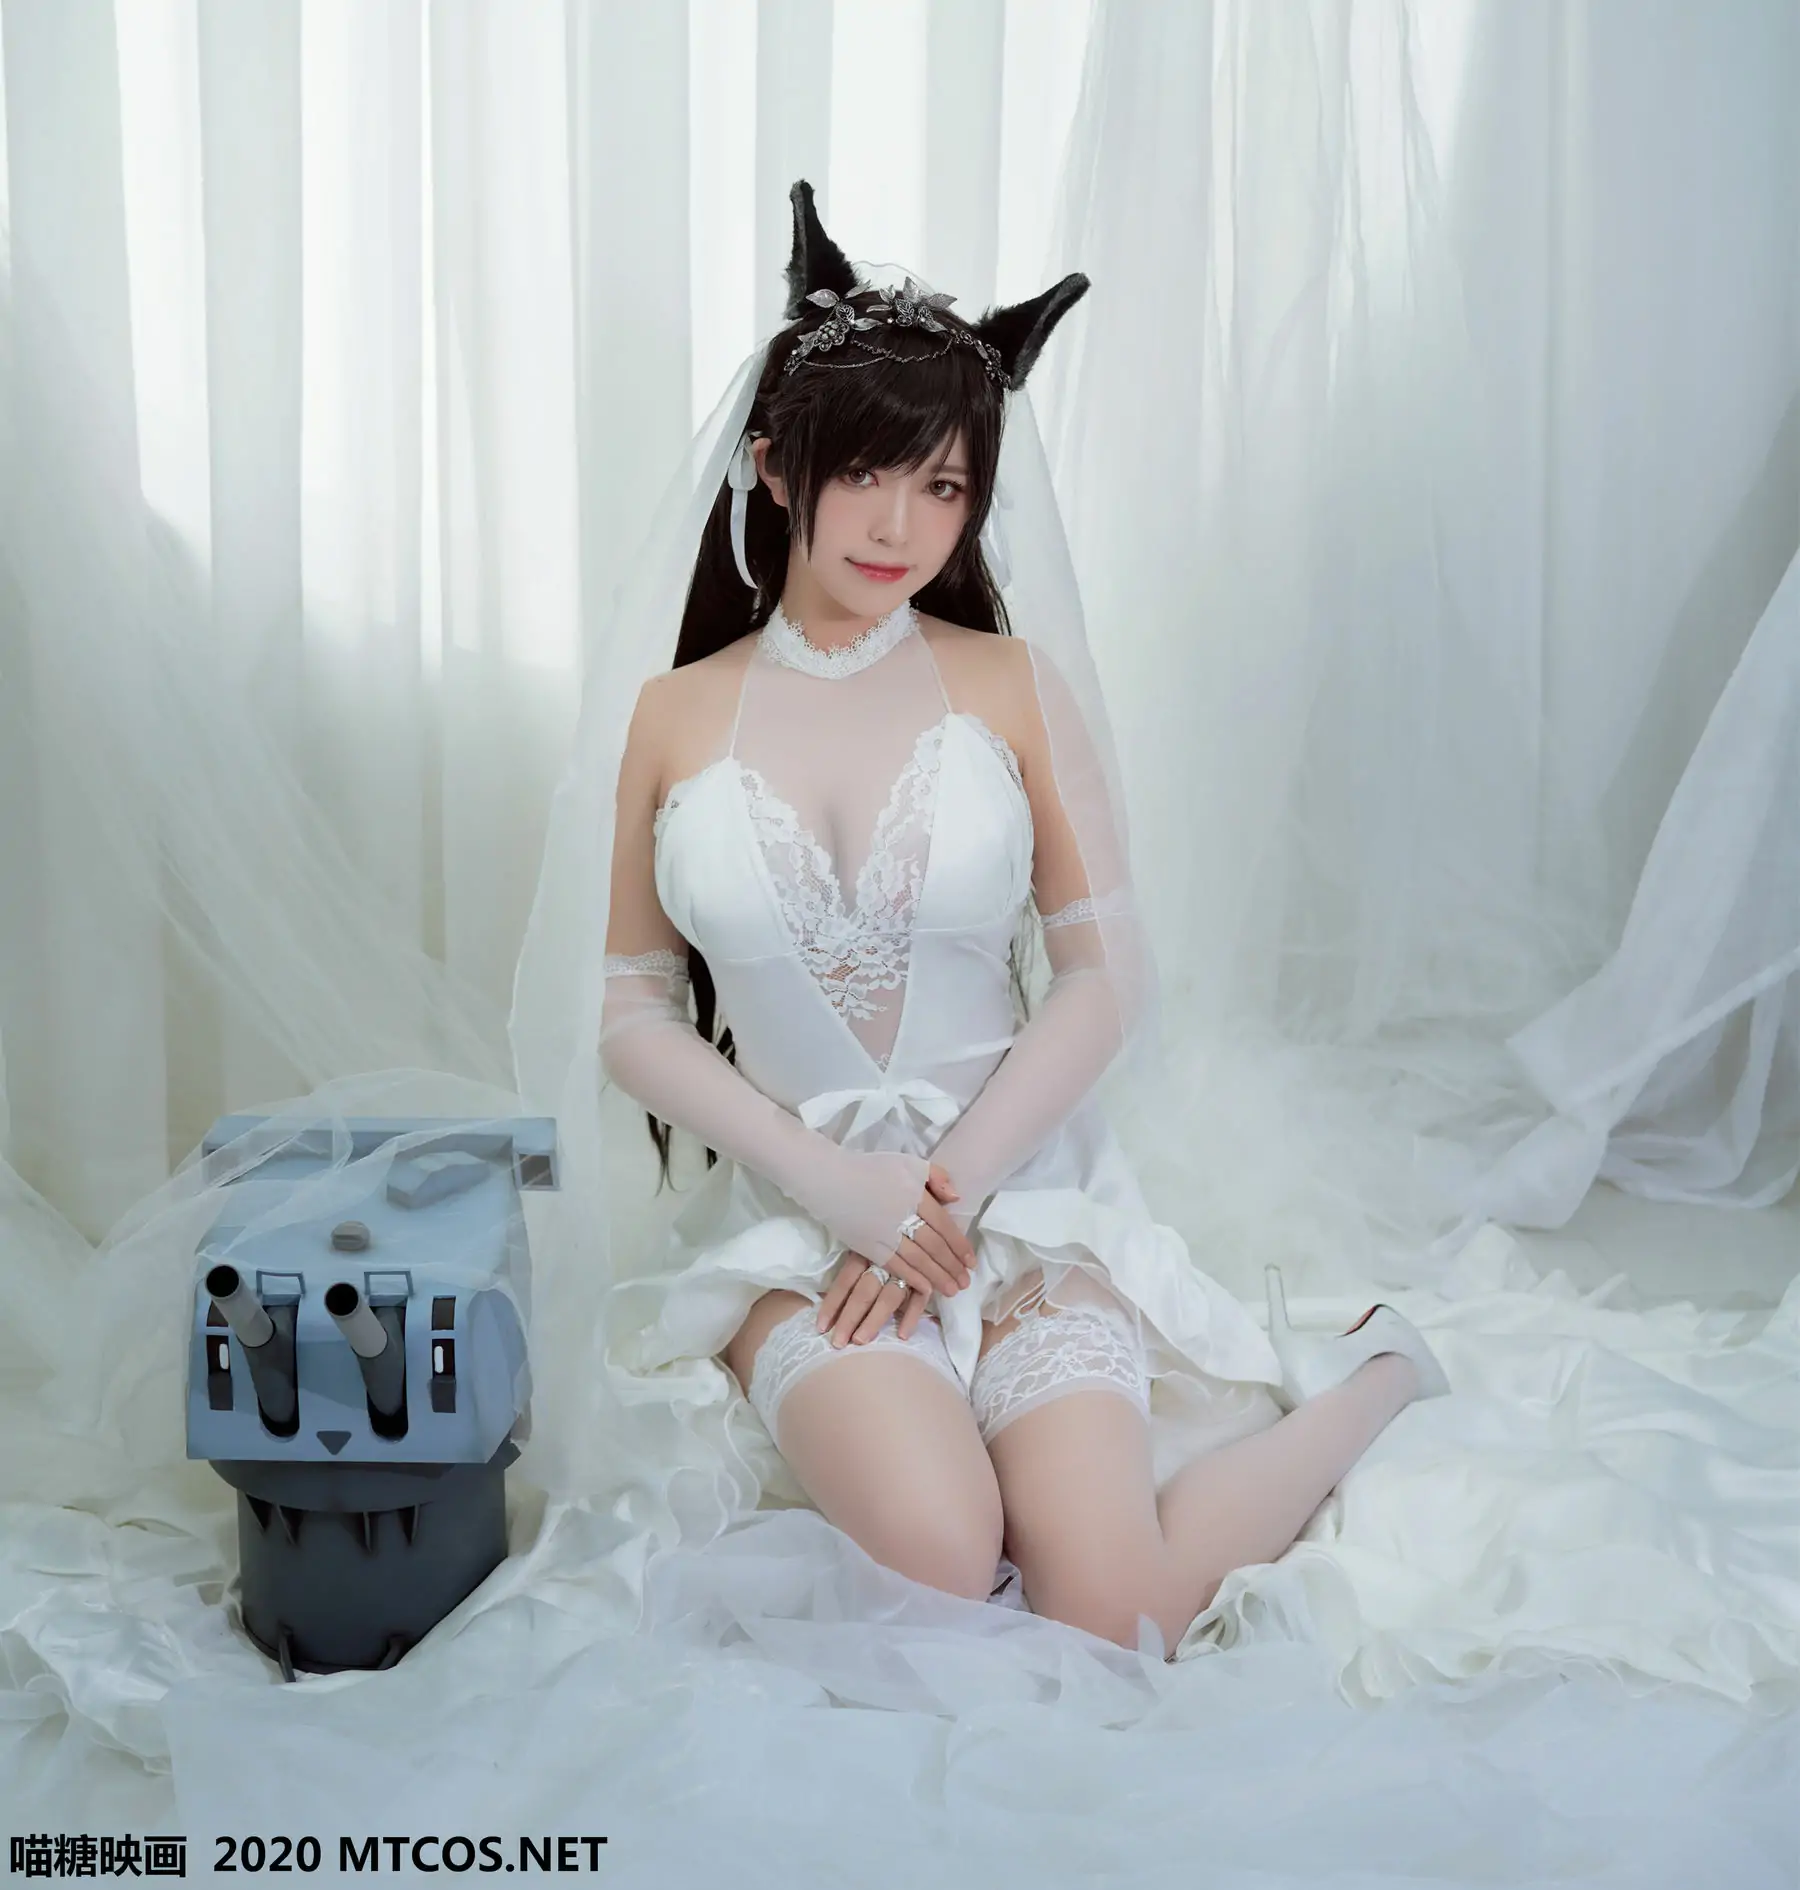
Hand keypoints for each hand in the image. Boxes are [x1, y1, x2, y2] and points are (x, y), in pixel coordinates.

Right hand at [815, 1166, 969, 1347]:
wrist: (830, 1179)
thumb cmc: (871, 1169)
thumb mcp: (909, 1163)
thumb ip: (937, 1176)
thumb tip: (956, 1198)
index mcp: (915, 1194)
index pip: (944, 1225)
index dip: (960, 1245)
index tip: (971, 1261)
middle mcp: (903, 1216)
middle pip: (934, 1246)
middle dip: (952, 1266)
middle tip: (965, 1282)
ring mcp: (885, 1233)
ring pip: (918, 1260)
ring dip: (937, 1277)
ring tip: (952, 1290)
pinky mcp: (868, 1247)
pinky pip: (896, 1266)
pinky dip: (913, 1278)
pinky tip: (926, 1288)